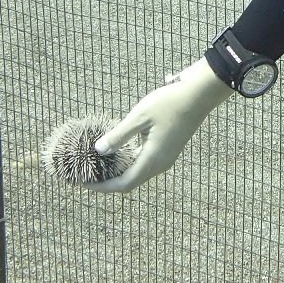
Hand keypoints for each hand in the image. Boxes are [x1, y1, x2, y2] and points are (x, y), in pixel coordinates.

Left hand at [86, 58, 233, 192]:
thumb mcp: (139, 116)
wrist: (199, 95)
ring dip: (118, 173)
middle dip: (108, 182)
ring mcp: (166, 158)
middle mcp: (160, 164)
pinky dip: (129, 164)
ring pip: (138, 173)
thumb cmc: (169, 103)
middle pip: (130, 182)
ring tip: (99, 167)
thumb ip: (118, 135)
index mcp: (153, 159)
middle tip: (87, 176)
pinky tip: (117, 154)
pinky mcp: (168, 149)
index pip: (123, 184)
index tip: (84, 183)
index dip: (103, 187)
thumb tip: (98, 150)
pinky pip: (145, 164)